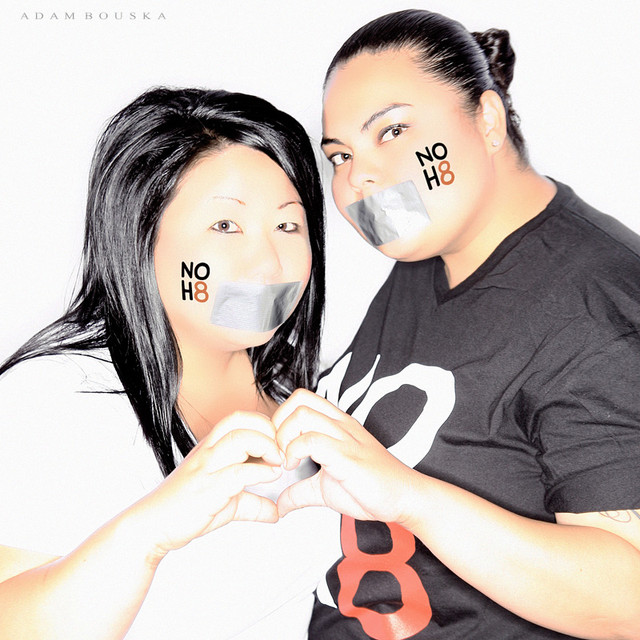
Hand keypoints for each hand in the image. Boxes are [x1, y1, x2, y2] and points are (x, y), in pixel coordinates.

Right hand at [132, 411, 282, 563]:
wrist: (151, 527)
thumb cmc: (185, 511)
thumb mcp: (226, 503)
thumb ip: (252, 503)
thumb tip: (276, 512)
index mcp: (210, 447)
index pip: (239, 418)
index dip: (264, 424)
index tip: (278, 444)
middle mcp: (207, 451)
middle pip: (241, 420)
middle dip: (268, 430)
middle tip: (281, 451)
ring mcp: (206, 468)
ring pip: (240, 439)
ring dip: (266, 447)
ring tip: (278, 463)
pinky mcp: (207, 489)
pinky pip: (238, 472)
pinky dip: (262, 473)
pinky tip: (271, 478)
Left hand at [273, 389, 417, 523]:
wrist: (404, 497)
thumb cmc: (371, 489)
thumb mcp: (325, 489)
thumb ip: (300, 492)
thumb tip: (280, 503)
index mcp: (336, 425)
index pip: (301, 399)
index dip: (280, 419)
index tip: (277, 448)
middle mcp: (340, 425)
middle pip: (298, 400)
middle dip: (278, 425)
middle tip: (278, 452)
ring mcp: (344, 437)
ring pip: (302, 414)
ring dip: (284, 438)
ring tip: (287, 461)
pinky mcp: (347, 455)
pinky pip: (312, 440)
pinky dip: (295, 452)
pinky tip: (295, 467)